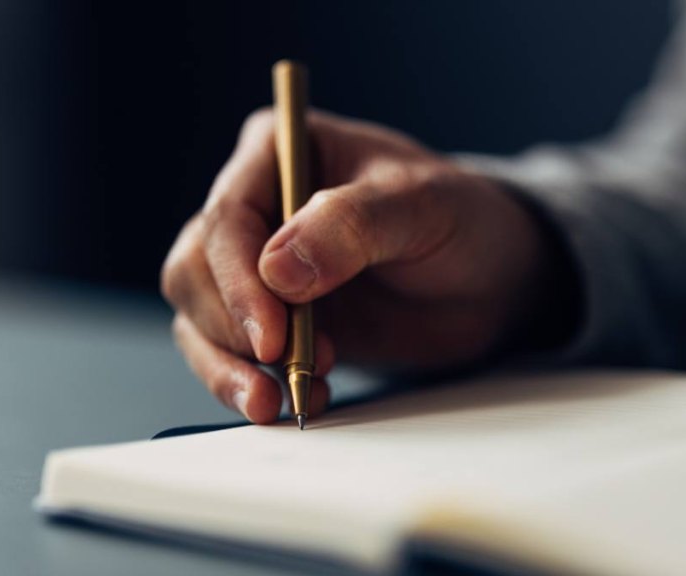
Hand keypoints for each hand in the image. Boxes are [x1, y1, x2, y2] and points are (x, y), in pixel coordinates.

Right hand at [162, 109, 559, 422]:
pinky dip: (246, 384)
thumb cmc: (462, 222)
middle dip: (229, 328)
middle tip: (282, 368)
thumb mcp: (423, 206)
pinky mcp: (267, 318)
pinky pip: (226, 353)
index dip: (238, 280)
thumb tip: (277, 269)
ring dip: (227, 366)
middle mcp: (256, 205)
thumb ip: (353, 225)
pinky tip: (295, 397)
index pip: (228, 215)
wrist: (490, 280)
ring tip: (279, 398)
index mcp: (281, 150)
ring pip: (196, 316)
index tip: (271, 335)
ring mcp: (255, 266)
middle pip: (194, 269)